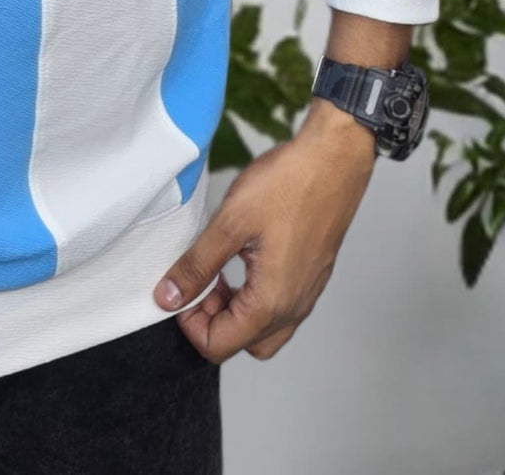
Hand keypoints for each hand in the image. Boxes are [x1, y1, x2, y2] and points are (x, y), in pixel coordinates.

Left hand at [151, 106, 378, 362]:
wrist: (334, 159)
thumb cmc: (289, 185)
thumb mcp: (230, 223)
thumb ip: (197, 265)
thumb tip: (169, 297)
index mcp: (271, 302)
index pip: (219, 345)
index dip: (190, 323)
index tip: (180, 289)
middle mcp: (294, 308)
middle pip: (242, 344)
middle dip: (212, 320)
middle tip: (198, 282)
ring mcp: (307, 293)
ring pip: (263, 330)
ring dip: (234, 311)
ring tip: (217, 270)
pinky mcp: (311, 277)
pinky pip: (279, 307)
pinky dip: (254, 298)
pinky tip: (242, 260)